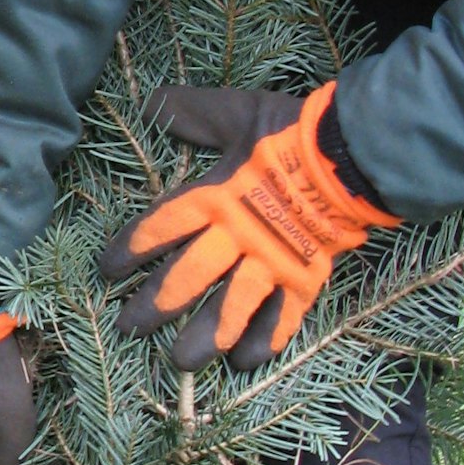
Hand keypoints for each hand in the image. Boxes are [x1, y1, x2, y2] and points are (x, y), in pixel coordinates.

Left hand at [97, 83, 395, 368]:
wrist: (356, 154)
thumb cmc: (292, 132)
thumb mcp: (237, 112)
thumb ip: (193, 112)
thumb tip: (148, 101)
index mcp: (216, 196)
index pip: (161, 228)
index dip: (131, 250)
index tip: (107, 270)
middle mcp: (237, 236)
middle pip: (186, 278)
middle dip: (154, 306)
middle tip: (128, 329)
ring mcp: (272, 262)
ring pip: (230, 310)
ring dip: (202, 338)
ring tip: (179, 362)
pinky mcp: (306, 278)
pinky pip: (282, 320)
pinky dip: (262, 343)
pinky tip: (242, 362)